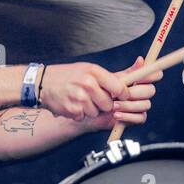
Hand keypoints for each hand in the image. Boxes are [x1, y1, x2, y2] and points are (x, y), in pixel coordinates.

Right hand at [37, 58, 161, 128]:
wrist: (41, 83)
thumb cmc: (68, 76)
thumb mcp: (90, 69)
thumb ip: (114, 74)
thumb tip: (142, 65)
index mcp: (94, 71)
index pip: (119, 88)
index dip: (121, 95)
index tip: (120, 96)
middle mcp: (87, 83)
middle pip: (109, 103)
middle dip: (104, 104)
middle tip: (94, 97)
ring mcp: (79, 98)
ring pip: (96, 112)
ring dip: (91, 110)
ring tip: (81, 99)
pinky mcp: (72, 110)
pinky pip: (84, 117)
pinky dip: (80, 114)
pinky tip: (73, 104)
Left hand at [90, 56, 161, 130]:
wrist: (93, 110)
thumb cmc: (103, 92)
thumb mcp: (113, 80)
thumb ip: (129, 72)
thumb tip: (141, 59)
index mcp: (140, 80)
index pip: (155, 75)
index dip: (151, 76)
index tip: (138, 78)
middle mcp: (143, 92)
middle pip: (150, 90)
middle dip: (135, 92)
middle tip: (119, 95)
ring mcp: (141, 106)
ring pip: (145, 105)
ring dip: (128, 105)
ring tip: (113, 106)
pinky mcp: (137, 118)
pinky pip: (140, 118)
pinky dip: (128, 116)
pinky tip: (116, 115)